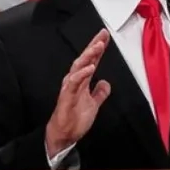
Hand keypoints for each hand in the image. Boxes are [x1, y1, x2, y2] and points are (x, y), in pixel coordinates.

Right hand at [45, 29, 111, 154]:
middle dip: (93, 46)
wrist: (64, 135)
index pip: (91, 61)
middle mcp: (75, 81)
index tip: (105, 36)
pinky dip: (82, 73)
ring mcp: (70, 87)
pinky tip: (90, 67)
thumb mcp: (93, 104)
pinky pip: (74, 82)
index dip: (98, 48)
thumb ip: (99, 93)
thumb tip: (105, 83)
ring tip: (98, 46)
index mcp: (81, 81)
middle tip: (102, 34)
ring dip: (89, 56)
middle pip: (85, 59)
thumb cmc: (75, 119)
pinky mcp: (67, 96)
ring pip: (79, 67)